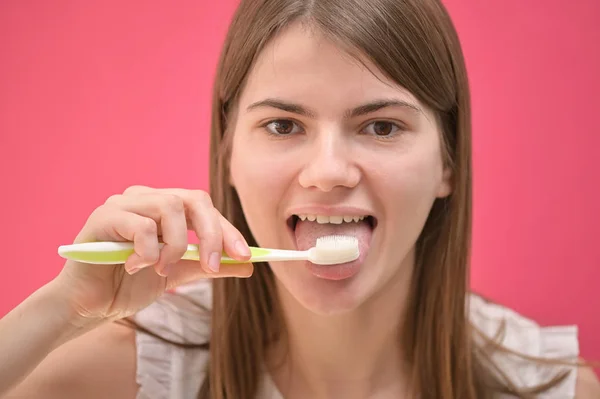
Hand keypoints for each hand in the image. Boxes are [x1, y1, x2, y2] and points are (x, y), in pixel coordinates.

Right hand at [52, 185, 252, 325]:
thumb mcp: (178, 274)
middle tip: (214, 266)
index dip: (228, 231)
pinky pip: (139, 225)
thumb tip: (249, 266)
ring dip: (174, 245)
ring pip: (169, 206)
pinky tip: (134, 267)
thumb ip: (209, 266)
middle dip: (211, 234)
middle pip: (194, 199)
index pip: (205, 208)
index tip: (246, 257)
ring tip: (161, 269)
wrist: (90, 306)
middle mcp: (146, 198)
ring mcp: (123, 204)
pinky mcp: (103, 217)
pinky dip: (147, 251)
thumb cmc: (130, 285)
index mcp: (165, 208)